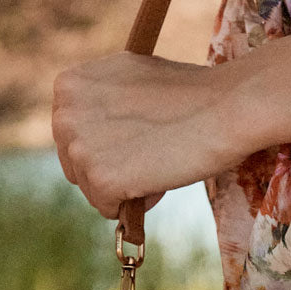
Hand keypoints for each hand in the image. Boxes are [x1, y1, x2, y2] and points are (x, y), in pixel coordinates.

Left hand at [52, 51, 264, 218]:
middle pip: (76, 165)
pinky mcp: (100, 179)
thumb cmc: (190, 93)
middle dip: (111, 168)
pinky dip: (136, 204)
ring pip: (92, 190)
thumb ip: (102, 101)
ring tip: (160, 162)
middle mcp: (65, 114)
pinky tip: (160, 179)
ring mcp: (80, 148)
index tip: (139, 136)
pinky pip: (108, 209)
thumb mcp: (129, 80)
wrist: (225, 108)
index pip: (72, 135)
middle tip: (152, 152)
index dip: (108, 143)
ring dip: (126, 186)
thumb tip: (95, 131)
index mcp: (68, 85)